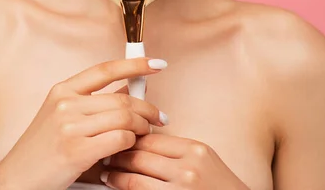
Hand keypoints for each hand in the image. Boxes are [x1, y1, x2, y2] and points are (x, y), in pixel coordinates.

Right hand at [0, 58, 167, 189]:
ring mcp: (69, 127)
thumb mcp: (63, 115)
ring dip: (142, 127)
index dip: (135, 64)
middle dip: (147, 108)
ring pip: (124, 119)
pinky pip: (119, 140)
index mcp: (63, 89)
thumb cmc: (43, 147)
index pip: (106, 69)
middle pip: (121, 99)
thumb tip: (129, 88)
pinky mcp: (76, 151)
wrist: (16, 178)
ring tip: (146, 133)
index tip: (157, 63)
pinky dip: (131, 143)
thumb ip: (94, 101)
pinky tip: (130, 148)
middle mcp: (66, 103)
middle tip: (159, 117)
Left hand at [102, 133, 249, 188]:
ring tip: (105, 175)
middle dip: (117, 155)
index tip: (118, 138)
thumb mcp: (203, 159)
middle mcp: (188, 169)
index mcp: (194, 150)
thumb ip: (176, 150)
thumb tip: (142, 139)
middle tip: (105, 155)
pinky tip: (117, 189)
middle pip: (139, 156)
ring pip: (134, 179)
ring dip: (114, 176)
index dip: (129, 138)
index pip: (151, 139)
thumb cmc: (219, 187)